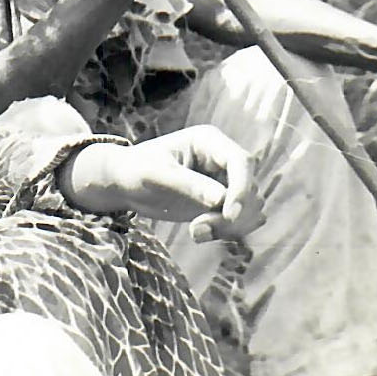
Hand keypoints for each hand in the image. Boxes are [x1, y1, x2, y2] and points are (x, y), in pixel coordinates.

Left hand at [59, 127, 260, 241]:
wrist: (125, 183)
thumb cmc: (135, 170)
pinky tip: (201, 233)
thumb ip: (187, 184)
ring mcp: (226, 181)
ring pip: (251, 208)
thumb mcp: (155, 174)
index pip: (242, 162)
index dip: (243, 188)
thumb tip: (221, 199)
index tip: (230, 215)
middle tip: (197, 229)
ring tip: (196, 232)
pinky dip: (228, 232)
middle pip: (251, 189)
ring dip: (230, 227)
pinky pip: (243, 221)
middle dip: (231, 215)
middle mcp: (223, 160)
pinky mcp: (223, 202)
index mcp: (209, 141)